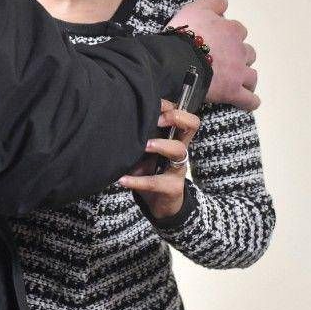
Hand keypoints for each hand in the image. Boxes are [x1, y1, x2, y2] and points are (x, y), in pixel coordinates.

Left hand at [118, 100, 199, 218]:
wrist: (161, 204)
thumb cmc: (152, 170)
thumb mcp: (146, 152)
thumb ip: (139, 137)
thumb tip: (118, 121)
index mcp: (174, 138)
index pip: (183, 114)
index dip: (172, 107)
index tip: (154, 105)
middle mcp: (180, 149)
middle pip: (192, 125)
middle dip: (176, 117)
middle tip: (157, 120)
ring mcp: (178, 168)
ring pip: (179, 150)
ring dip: (161, 145)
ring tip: (144, 146)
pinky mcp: (172, 187)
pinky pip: (156, 182)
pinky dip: (137, 181)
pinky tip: (123, 180)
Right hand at [167, 0, 258, 110]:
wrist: (178, 60)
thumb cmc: (184, 34)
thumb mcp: (195, 9)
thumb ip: (211, 2)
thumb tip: (224, 1)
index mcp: (230, 30)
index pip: (237, 30)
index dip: (228, 36)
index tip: (217, 40)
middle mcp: (239, 50)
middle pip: (248, 52)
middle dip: (239, 56)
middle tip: (223, 61)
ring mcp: (239, 72)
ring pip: (252, 75)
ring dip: (246, 77)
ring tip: (236, 81)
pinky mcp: (234, 92)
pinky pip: (249, 99)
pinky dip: (250, 101)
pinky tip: (247, 102)